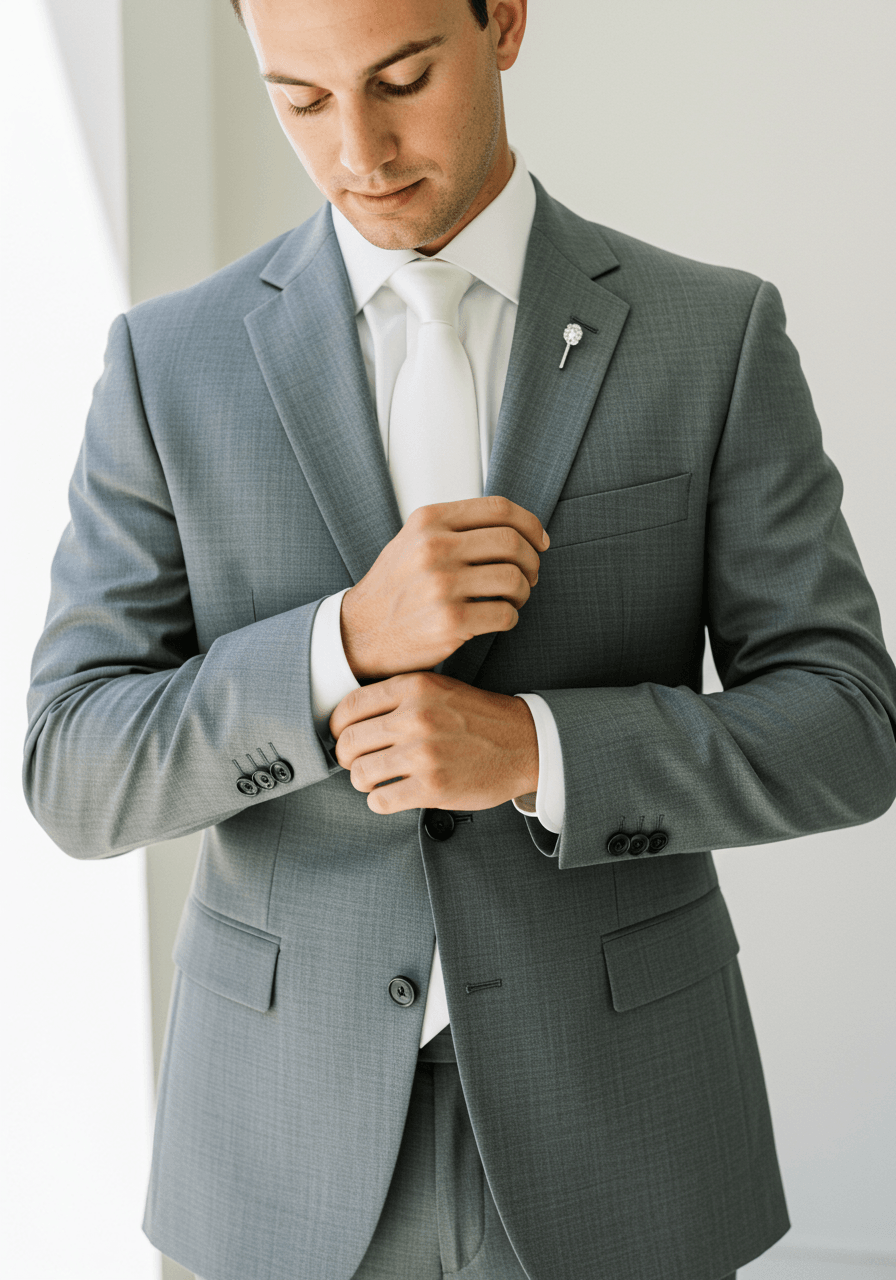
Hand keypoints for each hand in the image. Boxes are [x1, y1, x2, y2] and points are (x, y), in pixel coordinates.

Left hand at [330, 672, 538, 814]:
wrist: (524, 742)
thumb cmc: (477, 717)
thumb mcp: (438, 689)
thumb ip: (397, 697)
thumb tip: (350, 719)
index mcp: (414, 687)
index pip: (348, 707)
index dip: (337, 728)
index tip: (343, 738)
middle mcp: (415, 717)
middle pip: (348, 742)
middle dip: (347, 758)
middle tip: (358, 763)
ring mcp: (423, 753)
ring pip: (360, 775)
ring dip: (364, 782)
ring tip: (377, 781)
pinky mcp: (432, 787)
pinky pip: (380, 801)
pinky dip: (380, 802)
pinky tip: (393, 795)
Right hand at [340, 496, 548, 679]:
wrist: (360, 633)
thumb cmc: (394, 588)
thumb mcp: (413, 541)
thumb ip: (454, 526)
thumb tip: (514, 526)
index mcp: (429, 522)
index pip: (499, 508)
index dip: (530, 523)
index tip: (540, 540)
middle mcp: (434, 548)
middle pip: (512, 542)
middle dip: (532, 560)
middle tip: (529, 575)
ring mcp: (442, 585)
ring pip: (514, 578)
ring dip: (524, 591)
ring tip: (513, 599)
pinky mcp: (450, 621)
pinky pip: (505, 614)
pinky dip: (510, 617)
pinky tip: (498, 618)